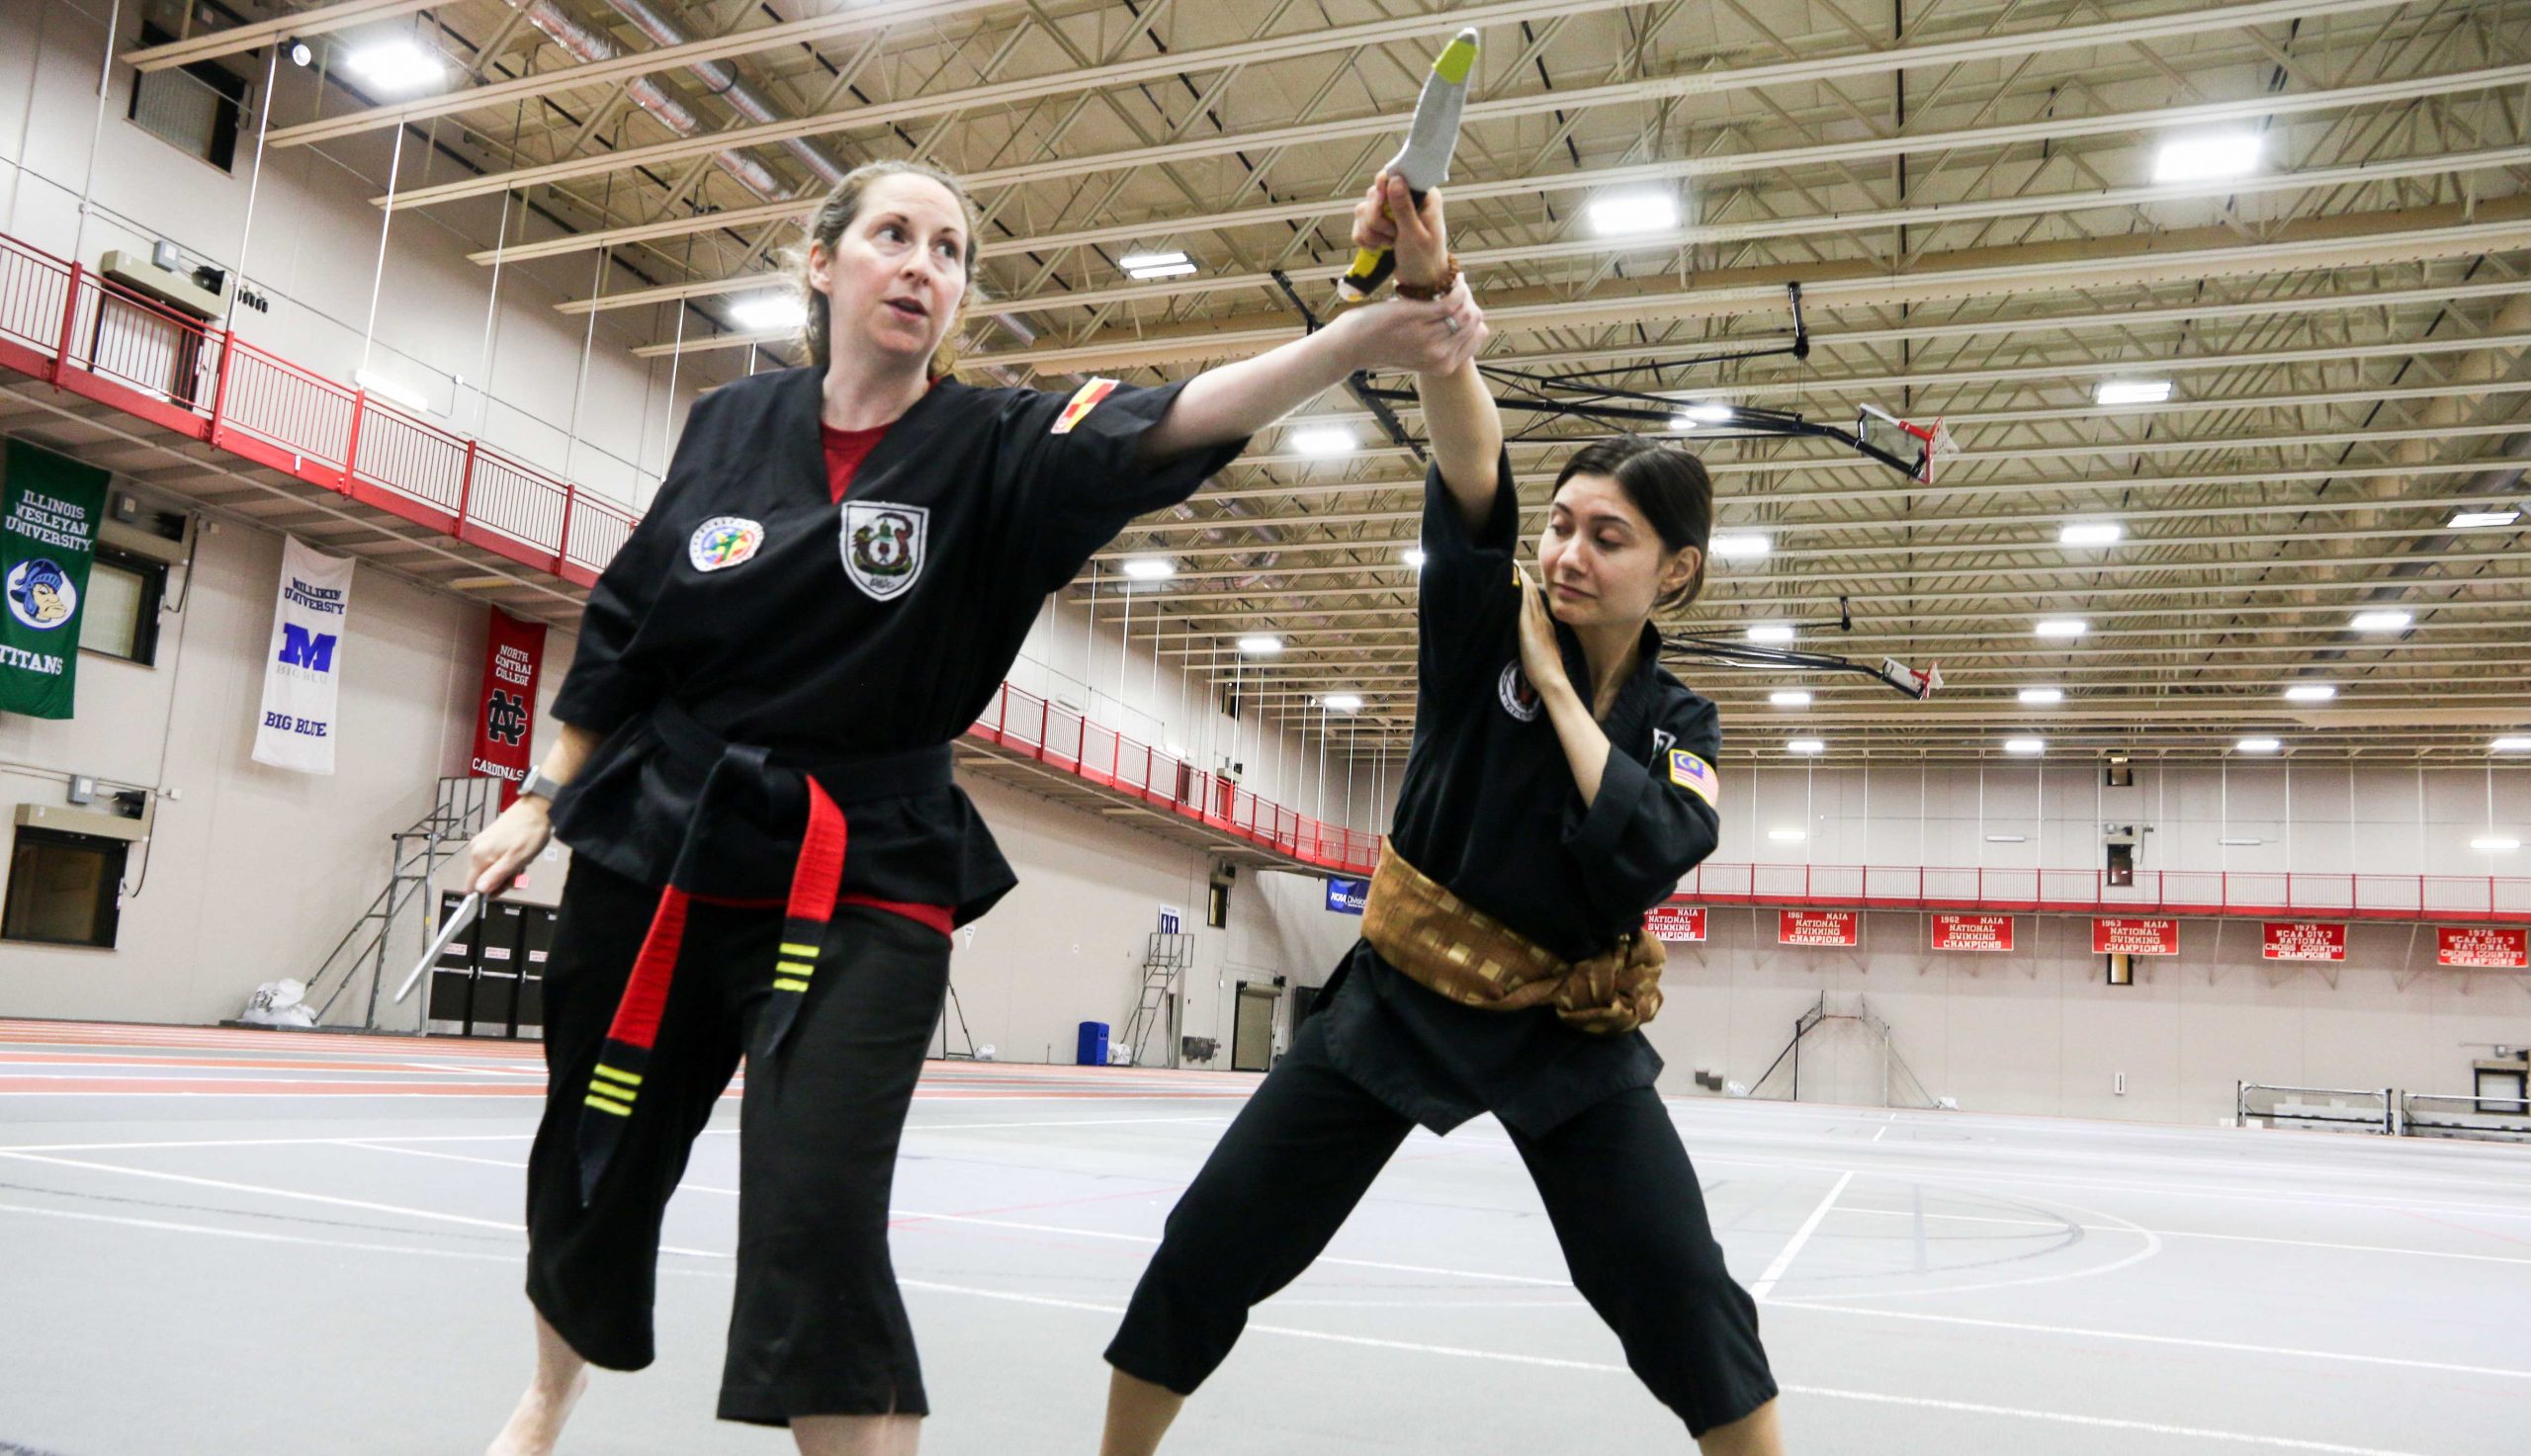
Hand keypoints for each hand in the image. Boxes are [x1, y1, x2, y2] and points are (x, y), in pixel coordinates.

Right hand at [466, 797, 552, 895]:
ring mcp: (482, 843)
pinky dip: (506, 862)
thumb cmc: (529, 835)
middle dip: (501, 880)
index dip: (487, 893)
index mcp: (478, 856)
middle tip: (519, 872)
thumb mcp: (516, 859)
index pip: (471, 886)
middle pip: (482, 878)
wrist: (537, 808)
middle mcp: (475, 850)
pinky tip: (518, 856)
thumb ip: (496, 876)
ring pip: (490, 869)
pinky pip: (494, 859)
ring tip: (522, 862)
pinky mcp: (489, 839)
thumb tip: (478, 890)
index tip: (505, 887)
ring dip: (506, 871)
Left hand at [1333, 276, 1485, 375]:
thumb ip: (1442, 344)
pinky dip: (1456, 286)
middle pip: (1474, 320)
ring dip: (1463, 291)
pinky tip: (1452, 279)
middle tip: (1460, 288)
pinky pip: (1452, 299)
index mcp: (1445, 366)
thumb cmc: (1385, 345)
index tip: (1466, 302)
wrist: (1354, 345)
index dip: (1476, 315)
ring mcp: (1430, 338)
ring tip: (1454, 281)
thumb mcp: (1419, 353)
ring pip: (1465, 309)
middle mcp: (1440, 356)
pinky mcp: (1418, 318)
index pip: (1479, 334)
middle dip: (1471, 300)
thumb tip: (1464, 323)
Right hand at [1358, 172, 1449, 286]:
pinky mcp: (1378, 225)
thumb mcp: (1415, 235)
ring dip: (1371, 233)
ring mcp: (1389, 211)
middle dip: (1376, 220)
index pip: (1394, 175)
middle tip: (1392, 235)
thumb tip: (1395, 180)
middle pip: (1374, 194)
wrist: (1419, 281)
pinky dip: (1365, 240)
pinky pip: (1358, 225)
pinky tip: (1379, 249)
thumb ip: (1404, 207)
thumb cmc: (1425, 258)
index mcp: (1421, 195)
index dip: (1382, 188)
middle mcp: (1404, 198)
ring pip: (1362, 210)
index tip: (1381, 204)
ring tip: (1388, 245)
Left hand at [1513, 564, 1572, 701]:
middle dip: (1525, 579)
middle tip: (1515, 564)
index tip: (1523, 576)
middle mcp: (1543, 621)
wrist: (1553, 679)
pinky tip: (1514, 581)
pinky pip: (1524, 604)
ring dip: (1522, 581)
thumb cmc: (1547, 672)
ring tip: (1513, 566)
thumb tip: (1536, 642)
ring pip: (1528, 596)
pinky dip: (1520, 591)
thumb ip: (1540, 643)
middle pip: (1533, 595)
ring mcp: (1537, 623)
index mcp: (1547, 626)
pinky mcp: (1529, 628)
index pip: (1537, 603)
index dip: (1530, 589)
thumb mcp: (1545, 652)